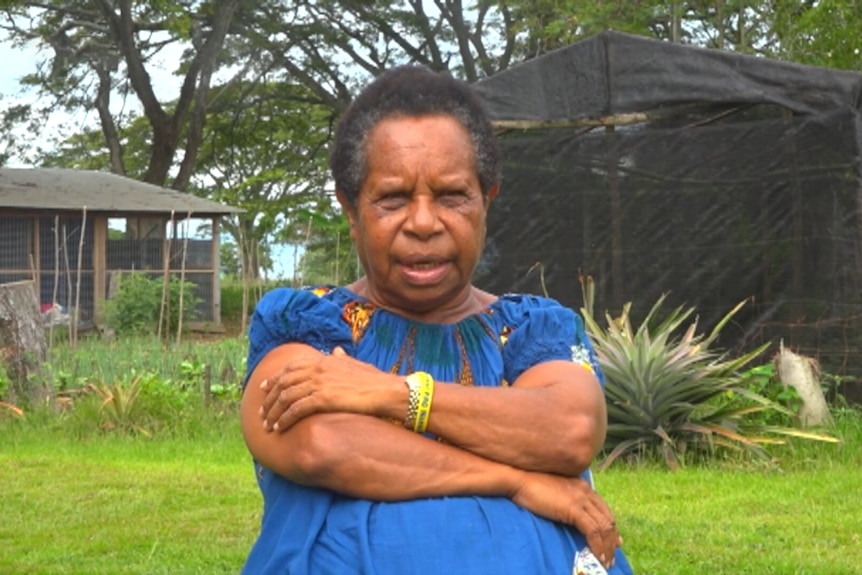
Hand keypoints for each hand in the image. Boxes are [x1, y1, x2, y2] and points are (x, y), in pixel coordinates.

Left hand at [259, 347, 396, 431]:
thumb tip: (337, 351)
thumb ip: (342, 359)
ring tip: (267, 425)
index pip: (291, 367)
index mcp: (324, 360)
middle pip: (284, 382)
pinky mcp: (323, 398)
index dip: (274, 378)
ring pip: (286, 397)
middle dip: (269, 398)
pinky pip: (296, 409)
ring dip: (274, 412)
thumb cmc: (375, 381)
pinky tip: (280, 428)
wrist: (386, 391)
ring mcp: (320, 383)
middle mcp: (318, 369)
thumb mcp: (356, 365)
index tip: (263, 388)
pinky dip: (285, 419)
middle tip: (261, 412)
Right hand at [511, 472, 620, 568]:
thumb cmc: (529, 485)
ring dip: (606, 546)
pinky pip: (593, 531)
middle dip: (611, 539)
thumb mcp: (553, 491)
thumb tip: (567, 515)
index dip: (610, 526)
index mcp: (582, 486)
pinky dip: (598, 546)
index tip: (613, 541)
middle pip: (607, 518)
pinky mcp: (574, 508)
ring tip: (605, 561)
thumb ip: (564, 499)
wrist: (519, 479)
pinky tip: (597, 556)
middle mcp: (585, 491)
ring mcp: (581, 499)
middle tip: (611, 555)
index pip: (603, 509)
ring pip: (603, 526)